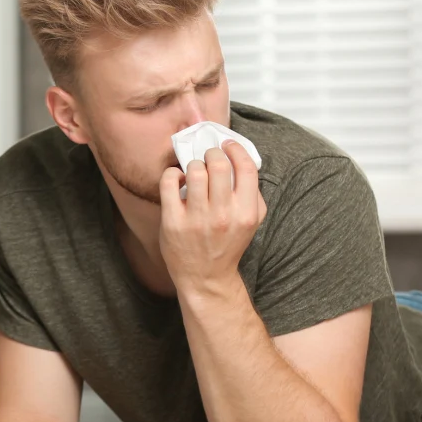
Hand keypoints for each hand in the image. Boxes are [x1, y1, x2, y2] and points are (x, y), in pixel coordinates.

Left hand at [159, 140, 266, 293]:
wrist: (206, 277)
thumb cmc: (228, 244)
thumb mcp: (251, 221)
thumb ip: (252, 193)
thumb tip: (240, 160)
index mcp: (246, 212)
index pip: (246, 168)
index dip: (235, 149)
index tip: (227, 145)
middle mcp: (223, 215)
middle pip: (218, 164)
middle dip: (212, 153)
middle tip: (208, 157)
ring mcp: (197, 219)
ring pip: (194, 170)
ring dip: (193, 165)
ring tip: (193, 172)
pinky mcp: (173, 222)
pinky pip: (169, 182)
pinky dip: (172, 174)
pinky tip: (177, 179)